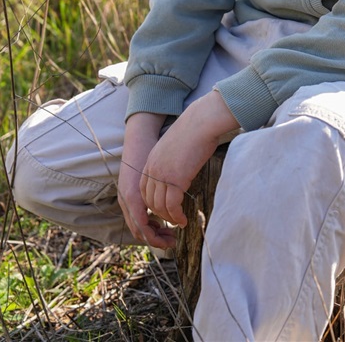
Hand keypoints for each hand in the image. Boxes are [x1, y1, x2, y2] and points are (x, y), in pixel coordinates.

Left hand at [139, 90, 237, 228]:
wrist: (201, 122)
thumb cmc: (195, 130)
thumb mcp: (175, 146)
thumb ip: (171, 159)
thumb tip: (179, 169)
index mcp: (152, 159)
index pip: (144, 188)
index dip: (151, 201)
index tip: (162, 208)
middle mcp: (153, 168)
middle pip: (149, 200)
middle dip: (159, 213)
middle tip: (172, 218)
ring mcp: (163, 174)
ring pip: (159, 206)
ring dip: (169, 217)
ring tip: (179, 222)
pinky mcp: (175, 180)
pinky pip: (172, 206)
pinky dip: (177, 216)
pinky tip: (184, 220)